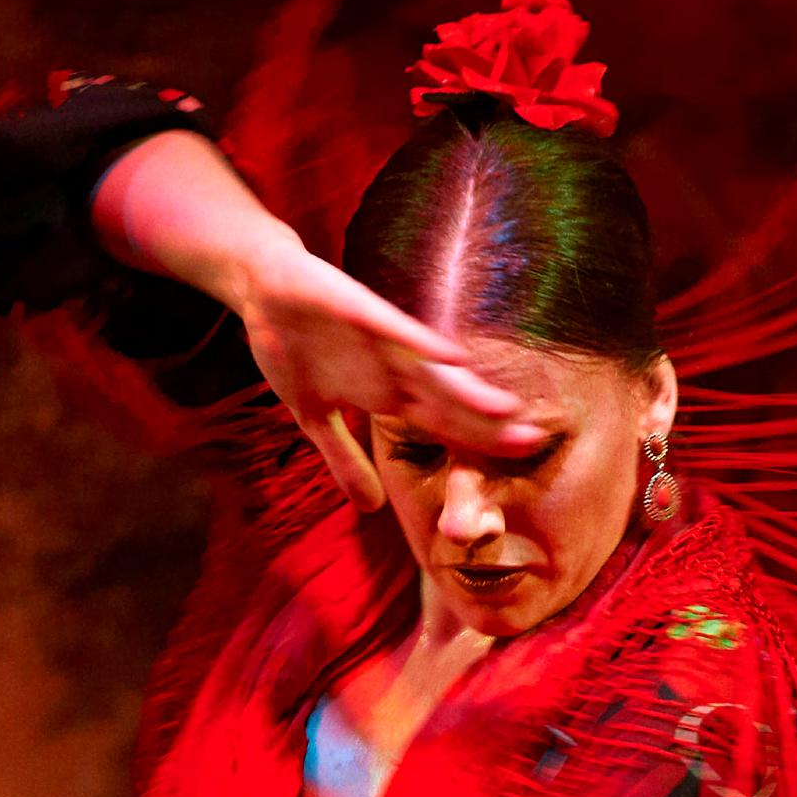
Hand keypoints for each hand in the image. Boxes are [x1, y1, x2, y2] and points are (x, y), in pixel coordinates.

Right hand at [228, 234, 542, 509]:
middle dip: (486, 422)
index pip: (442, 422)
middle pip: (448, 401)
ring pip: (429, 369)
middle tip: (533, 440)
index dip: (478, 440)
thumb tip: (371, 509)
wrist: (263, 287)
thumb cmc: (294, 347)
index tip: (521, 457)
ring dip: (464, 389)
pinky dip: (418, 343)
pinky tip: (450, 356)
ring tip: (505, 408)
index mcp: (386, 393)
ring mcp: (378, 340)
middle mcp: (393, 368)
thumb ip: (344, 460)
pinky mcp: (356, 309)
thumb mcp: (312, 418)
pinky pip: (391, 329)